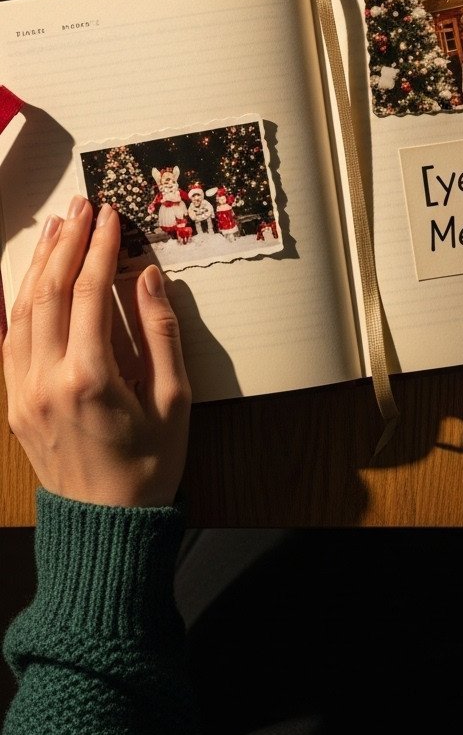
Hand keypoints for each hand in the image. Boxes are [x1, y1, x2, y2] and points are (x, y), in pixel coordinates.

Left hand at [2, 197, 190, 506]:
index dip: (99, 248)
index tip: (111, 216)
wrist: (107, 527)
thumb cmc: (149, 468)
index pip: (87, 293)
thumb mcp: (174, 402)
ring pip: (22, 311)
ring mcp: (23, 393)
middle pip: (48, 292)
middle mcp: (47, 381)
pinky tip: (35, 279)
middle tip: (82, 206)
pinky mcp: (15, 404)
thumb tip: (147, 277)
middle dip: (66, 242)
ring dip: (39, 264)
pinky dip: (22, 302)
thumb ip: (161, 333)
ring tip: (58, 227)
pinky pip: (12, 340)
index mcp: (89, 379)